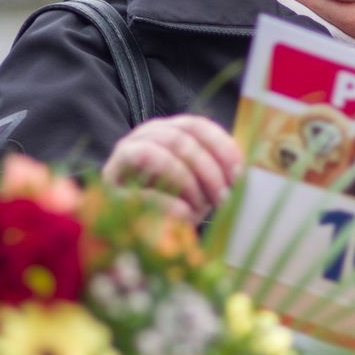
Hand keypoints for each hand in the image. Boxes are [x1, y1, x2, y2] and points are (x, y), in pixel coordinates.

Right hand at [102, 114, 242, 221]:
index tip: (239, 173)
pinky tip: (185, 216)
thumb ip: (218, 171)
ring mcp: (121, 161)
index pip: (196, 125)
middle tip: (223, 197)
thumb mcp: (202, 184)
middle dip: (207, 170)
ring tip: (200, 208)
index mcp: (167, 130)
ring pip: (157, 155)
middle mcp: (142, 137)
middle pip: (179, 140)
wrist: (136, 229)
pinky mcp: (111, 190)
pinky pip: (141, 190)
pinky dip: (168, 203)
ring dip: (187, 183)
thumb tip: (244, 171)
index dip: (221, 147)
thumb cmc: (176, 202)